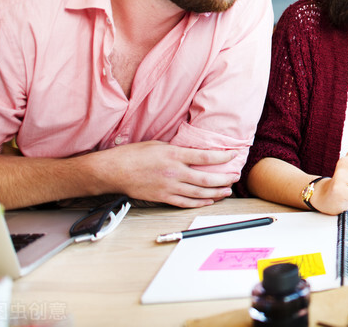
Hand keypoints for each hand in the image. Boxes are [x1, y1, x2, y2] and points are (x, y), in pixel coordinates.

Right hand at [89, 141, 238, 207]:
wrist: (112, 171)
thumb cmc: (132, 155)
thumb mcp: (158, 144)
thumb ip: (177, 149)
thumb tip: (193, 151)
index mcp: (174, 155)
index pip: (205, 157)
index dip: (222, 157)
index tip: (233, 155)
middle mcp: (174, 172)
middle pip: (206, 179)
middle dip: (224, 179)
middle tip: (235, 177)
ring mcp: (169, 187)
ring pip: (199, 193)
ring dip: (216, 193)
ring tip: (227, 191)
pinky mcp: (162, 197)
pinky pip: (185, 202)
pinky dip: (199, 202)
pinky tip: (209, 201)